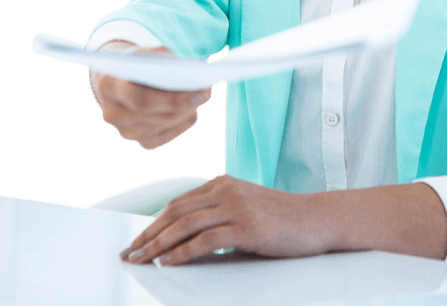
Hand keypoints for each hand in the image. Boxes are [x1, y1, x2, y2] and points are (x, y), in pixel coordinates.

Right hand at [89, 41, 212, 150]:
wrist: (112, 76)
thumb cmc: (134, 60)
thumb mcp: (145, 53)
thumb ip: (165, 61)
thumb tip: (193, 77)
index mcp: (109, 85)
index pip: (142, 101)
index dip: (173, 99)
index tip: (200, 91)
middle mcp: (113, 113)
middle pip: (157, 115)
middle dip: (185, 104)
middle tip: (206, 93)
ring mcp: (124, 130)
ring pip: (163, 125)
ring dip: (185, 112)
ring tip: (200, 98)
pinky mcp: (138, 140)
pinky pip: (165, 136)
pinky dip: (180, 124)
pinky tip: (190, 112)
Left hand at [119, 174, 331, 265]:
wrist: (317, 219)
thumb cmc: (282, 220)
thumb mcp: (244, 209)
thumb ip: (217, 216)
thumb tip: (183, 240)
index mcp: (222, 183)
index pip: (178, 204)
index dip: (153, 222)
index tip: (137, 240)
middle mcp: (225, 190)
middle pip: (175, 213)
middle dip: (148, 234)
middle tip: (129, 253)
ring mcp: (236, 207)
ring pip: (185, 225)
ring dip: (158, 244)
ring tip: (141, 259)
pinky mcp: (246, 226)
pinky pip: (205, 240)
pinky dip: (181, 252)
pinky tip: (168, 262)